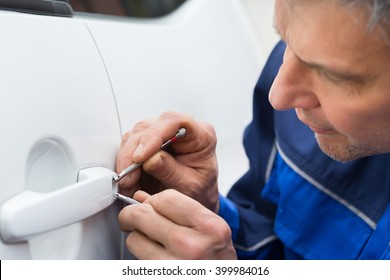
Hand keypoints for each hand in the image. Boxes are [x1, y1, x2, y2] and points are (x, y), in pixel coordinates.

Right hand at [116, 111, 218, 211]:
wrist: (196, 199)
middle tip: (128, 177)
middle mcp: (180, 129)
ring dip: (127, 160)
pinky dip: (125, 164)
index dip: (154, 135)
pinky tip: (129, 180)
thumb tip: (149, 159)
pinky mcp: (148, 142)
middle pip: (149, 127)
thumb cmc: (200, 191)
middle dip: (133, 153)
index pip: (174, 121)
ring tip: (129, 183)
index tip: (140, 157)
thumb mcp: (189, 187)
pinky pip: (130, 146)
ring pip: (135, 135)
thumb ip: (171, 172)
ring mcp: (163, 133)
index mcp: (201, 136)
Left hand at [118, 189, 236, 259]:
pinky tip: (151, 254)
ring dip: (136, 237)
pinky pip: (136, 260)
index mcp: (209, 227)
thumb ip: (179, 210)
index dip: (153, 200)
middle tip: (132, 218)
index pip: (166, 198)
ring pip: (134, 238)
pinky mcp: (160, 277)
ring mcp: (174, 266)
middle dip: (132, 213)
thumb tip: (142, 198)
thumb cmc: (218, 261)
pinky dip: (139, 255)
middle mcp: (192, 246)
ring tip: (149, 240)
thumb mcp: (211, 230)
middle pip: (143, 214)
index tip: (150, 205)